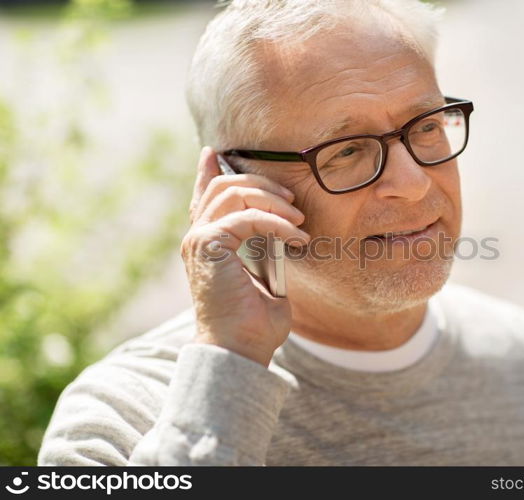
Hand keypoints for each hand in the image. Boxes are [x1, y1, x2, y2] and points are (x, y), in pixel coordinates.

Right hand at [181, 147, 308, 365]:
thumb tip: (282, 231)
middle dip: (263, 185)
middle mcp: (197, 237)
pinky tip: (296, 237)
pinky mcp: (208, 245)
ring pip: (233, 193)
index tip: (214, 153)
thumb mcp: (263, 276)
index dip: (207, 171)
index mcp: (207, 242)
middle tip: (293, 203)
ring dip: (272, 200)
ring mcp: (198, 239)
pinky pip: (246, 217)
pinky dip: (276, 223)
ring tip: (298, 220)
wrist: (241, 348)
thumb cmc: (255, 321)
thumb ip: (265, 249)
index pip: (204, 197)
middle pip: (224, 186)